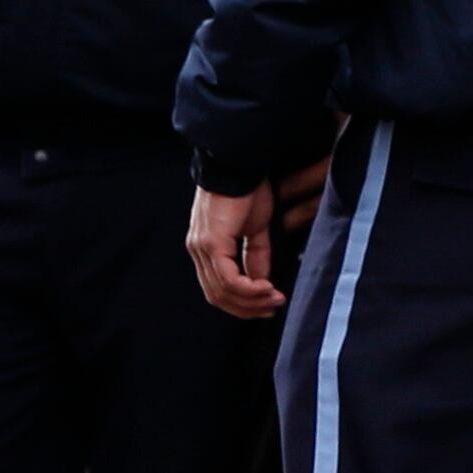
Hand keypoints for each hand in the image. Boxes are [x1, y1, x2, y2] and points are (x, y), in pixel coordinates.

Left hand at [189, 161, 323, 320]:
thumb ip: (256, 257)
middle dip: (247, 308)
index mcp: (204, 248)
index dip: (242, 303)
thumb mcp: (256, 229)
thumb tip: (263, 283)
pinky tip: (266, 288)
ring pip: (223, 291)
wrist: (239, 164)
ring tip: (274, 298)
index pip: (217, 288)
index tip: (267, 306)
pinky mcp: (212, 243)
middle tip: (272, 308)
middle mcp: (197, 250)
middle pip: (217, 296)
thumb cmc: (248, 189)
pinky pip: (229, 278)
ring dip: (251, 301)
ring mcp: (202, 248)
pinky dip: (249, 289)